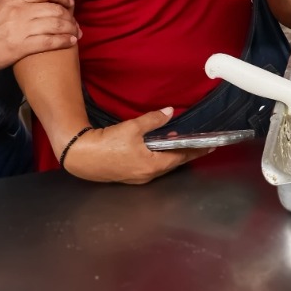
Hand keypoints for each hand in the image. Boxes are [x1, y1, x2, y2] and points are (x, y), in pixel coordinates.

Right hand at [0, 0, 78, 71]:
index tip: (70, 2)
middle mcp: (20, 11)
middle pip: (55, 9)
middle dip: (70, 16)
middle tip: (74, 22)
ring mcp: (21, 29)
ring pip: (55, 25)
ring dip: (71, 29)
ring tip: (76, 33)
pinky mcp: (21, 47)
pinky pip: (49, 42)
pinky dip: (63, 41)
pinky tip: (70, 42)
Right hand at [58, 107, 209, 184]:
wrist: (80, 156)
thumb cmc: (106, 144)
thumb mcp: (132, 128)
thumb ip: (153, 120)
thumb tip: (169, 112)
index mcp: (152, 166)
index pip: (181, 158)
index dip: (196, 151)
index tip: (210, 147)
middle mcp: (148, 175)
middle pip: (173, 164)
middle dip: (186, 153)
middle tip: (199, 144)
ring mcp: (138, 178)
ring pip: (162, 166)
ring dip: (171, 155)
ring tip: (179, 143)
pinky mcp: (129, 176)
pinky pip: (151, 167)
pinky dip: (159, 158)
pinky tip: (158, 149)